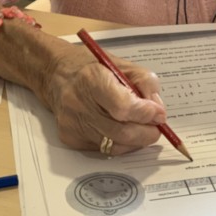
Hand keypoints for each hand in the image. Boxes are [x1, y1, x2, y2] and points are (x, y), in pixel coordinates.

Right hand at [34, 34, 166, 153]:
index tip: (158, 114)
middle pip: (121, 131)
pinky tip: (121, 129)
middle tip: (157, 127)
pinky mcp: (70, 137)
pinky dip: (120, 143)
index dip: (145, 114)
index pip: (123, 107)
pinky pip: (103, 150)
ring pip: (114, 145)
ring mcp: (72, 123)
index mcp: (92, 79)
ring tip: (142, 128)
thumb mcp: (123, 65)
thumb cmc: (93, 68)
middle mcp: (78, 103)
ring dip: (135, 141)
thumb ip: (145, 84)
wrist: (57, 74)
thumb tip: (158, 112)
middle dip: (146, 133)